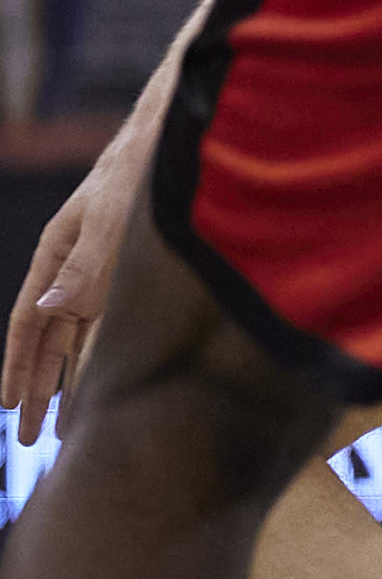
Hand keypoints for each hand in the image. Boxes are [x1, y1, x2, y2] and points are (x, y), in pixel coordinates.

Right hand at [5, 124, 150, 442]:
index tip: (7, 406)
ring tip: (61, 427)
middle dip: (36, 390)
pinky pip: (110, 327)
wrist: (167, 139)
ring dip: (68, 383)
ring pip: (76, 342)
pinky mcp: (132, 275)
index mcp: (56, 258)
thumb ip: (84, 265)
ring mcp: (102, 275)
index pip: (28, 325)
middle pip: (48, 343)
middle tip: (28, 439)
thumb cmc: (133, 171)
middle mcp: (74, 272)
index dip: (17, 366)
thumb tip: (51, 309)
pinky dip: (102, 358)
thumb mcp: (109, 217)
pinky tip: (103, 384)